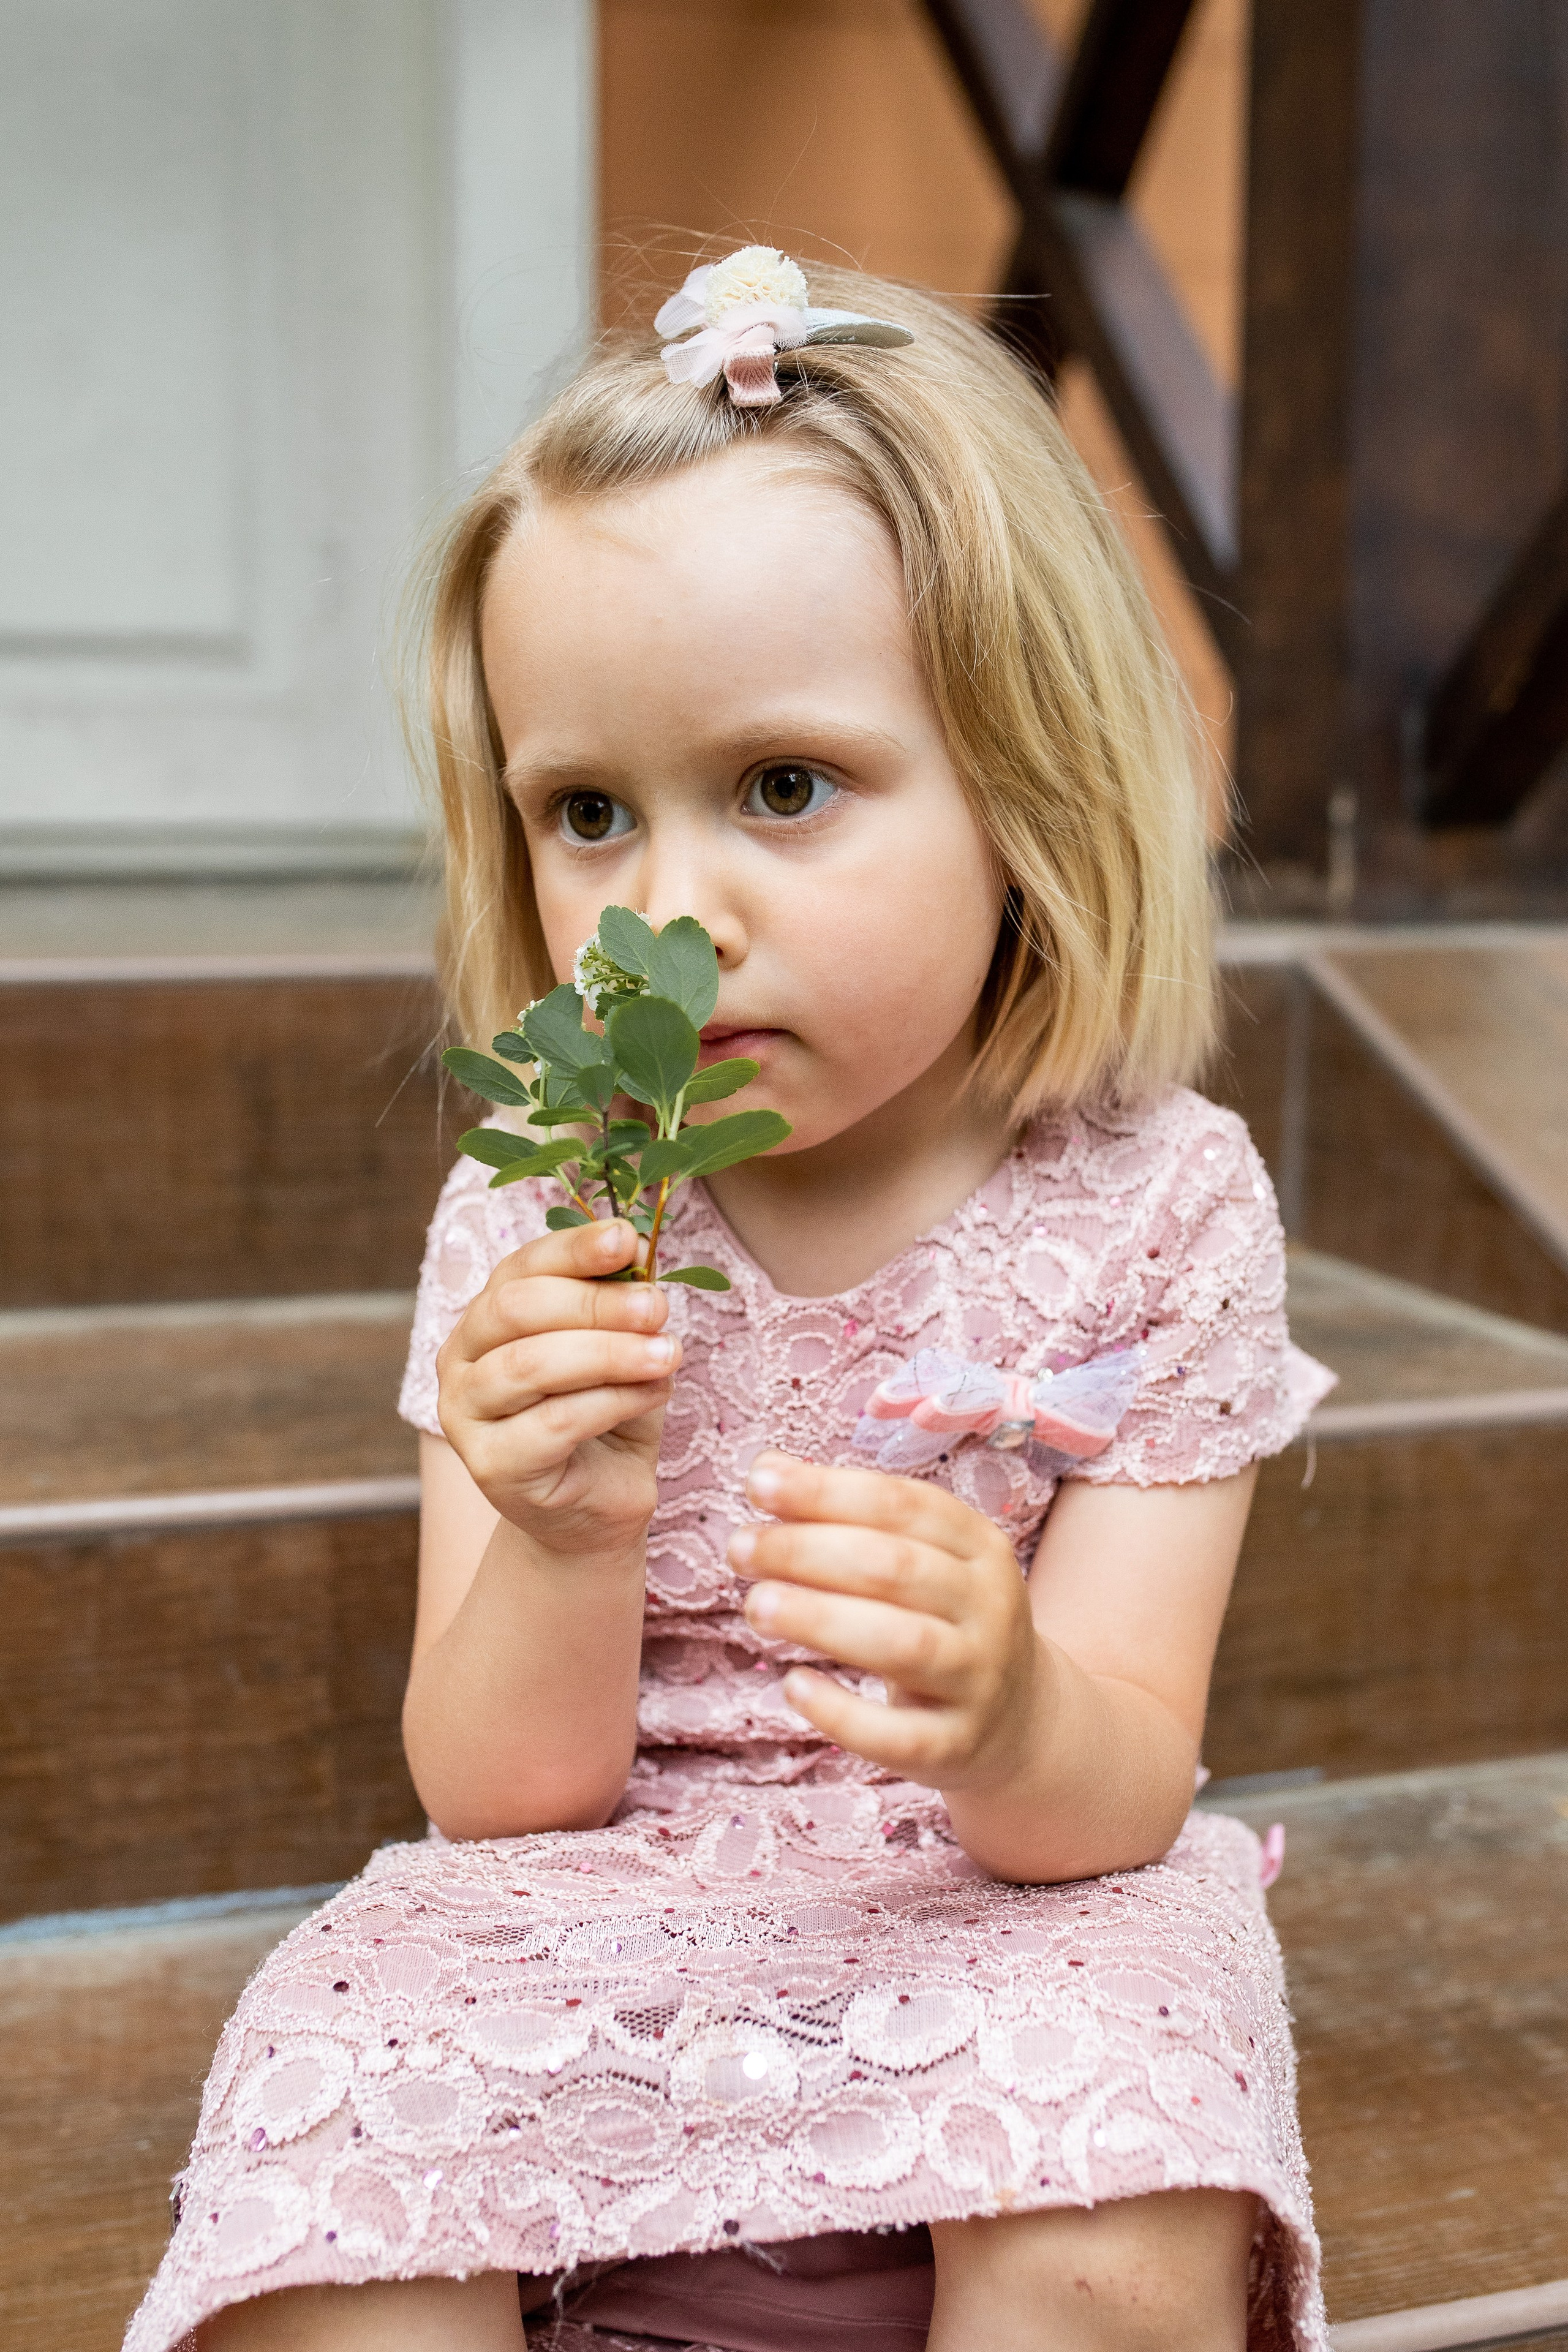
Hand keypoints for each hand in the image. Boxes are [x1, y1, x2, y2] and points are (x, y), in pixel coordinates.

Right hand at [435, 1218, 680, 1561]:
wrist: (597, 1509)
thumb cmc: (607, 1419)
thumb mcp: (620, 1348)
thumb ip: (620, 1303)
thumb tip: (637, 1245)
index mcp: (487, 1316)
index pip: (521, 1267)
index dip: (573, 1248)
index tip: (629, 1238)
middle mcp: (461, 1358)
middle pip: (516, 1310)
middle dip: (595, 1302)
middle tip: (657, 1306)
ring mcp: (466, 1415)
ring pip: (530, 1365)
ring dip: (609, 1353)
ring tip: (668, 1353)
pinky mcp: (491, 1466)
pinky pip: (554, 1423)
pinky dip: (613, 1402)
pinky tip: (655, 1394)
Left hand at [728, 1452, 1048, 1793]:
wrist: (1020, 1720)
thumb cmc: (942, 1620)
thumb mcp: (922, 1560)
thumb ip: (851, 1517)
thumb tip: (765, 1471)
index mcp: (980, 1546)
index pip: (902, 1504)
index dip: (826, 1491)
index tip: (757, 1485)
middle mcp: (989, 1608)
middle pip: (895, 1568)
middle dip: (807, 1552)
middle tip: (739, 1549)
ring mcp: (977, 1680)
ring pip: (902, 1644)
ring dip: (819, 1619)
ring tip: (755, 1606)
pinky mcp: (955, 1745)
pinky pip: (897, 1735)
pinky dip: (841, 1712)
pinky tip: (794, 1686)